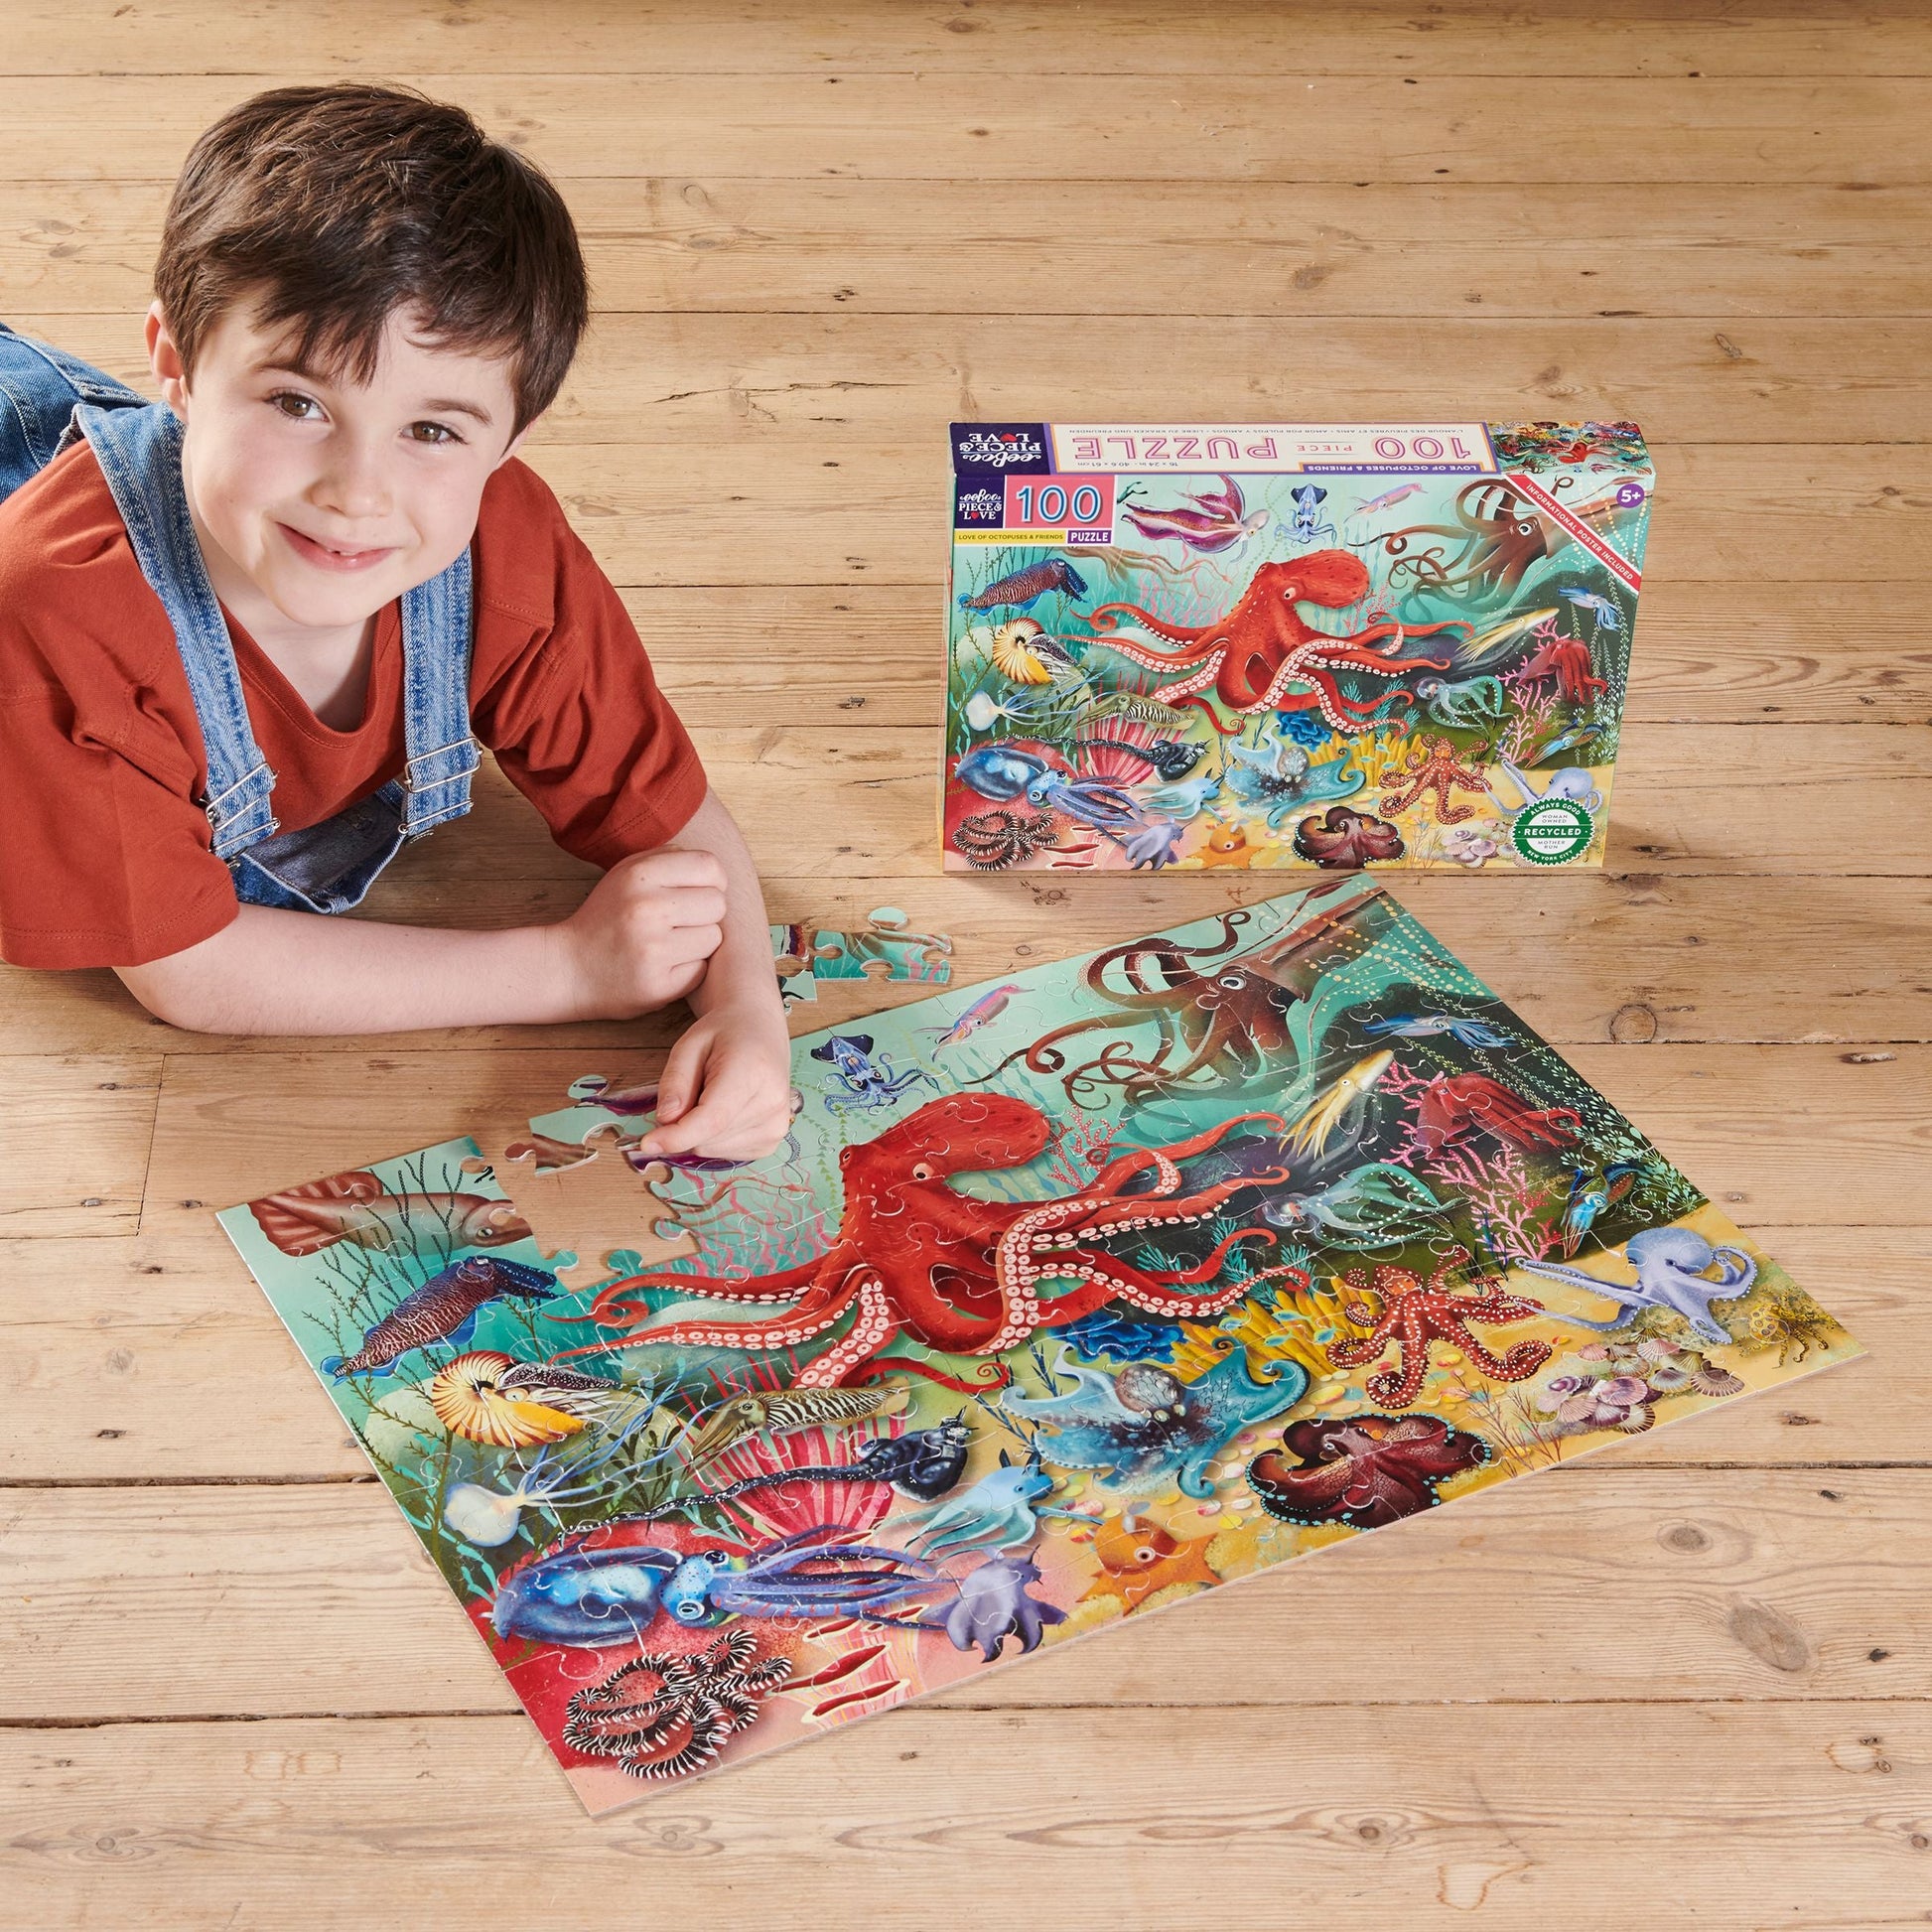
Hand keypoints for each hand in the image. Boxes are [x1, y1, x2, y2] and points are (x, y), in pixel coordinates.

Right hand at [555, 848, 727, 1018]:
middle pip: (717, 904)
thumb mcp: (624, 875)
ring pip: (714, 938)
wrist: (567, 968)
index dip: (713, 881)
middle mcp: (647, 909)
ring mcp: (653, 950)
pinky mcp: (659, 985)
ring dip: (698, 943)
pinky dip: (688, 969)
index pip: (709, 866)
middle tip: (680, 923)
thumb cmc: (605, 918)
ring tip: (670, 945)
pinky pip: (701, 970)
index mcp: (639, 876)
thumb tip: (712, 867)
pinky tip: (664, 966)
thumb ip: (665, 859)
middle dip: (705, 914)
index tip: (700, 892)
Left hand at [631, 996, 793, 1162]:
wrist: (760, 1031)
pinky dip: (712, 1138)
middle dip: (683, 1125)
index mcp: (752, 1072)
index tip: (648, 1143)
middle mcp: (771, 1103)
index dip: (678, 1136)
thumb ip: (675, 1081)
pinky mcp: (771, 1141)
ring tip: (710, 1096)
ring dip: (698, 1131)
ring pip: (711, 1149)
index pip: (713, 1119)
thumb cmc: (724, 1035)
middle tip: (691, 1091)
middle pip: (707, 1138)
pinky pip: (723, 1153)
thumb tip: (666, 1120)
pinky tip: (722, 1111)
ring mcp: (775, 1126)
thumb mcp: (689, 1045)